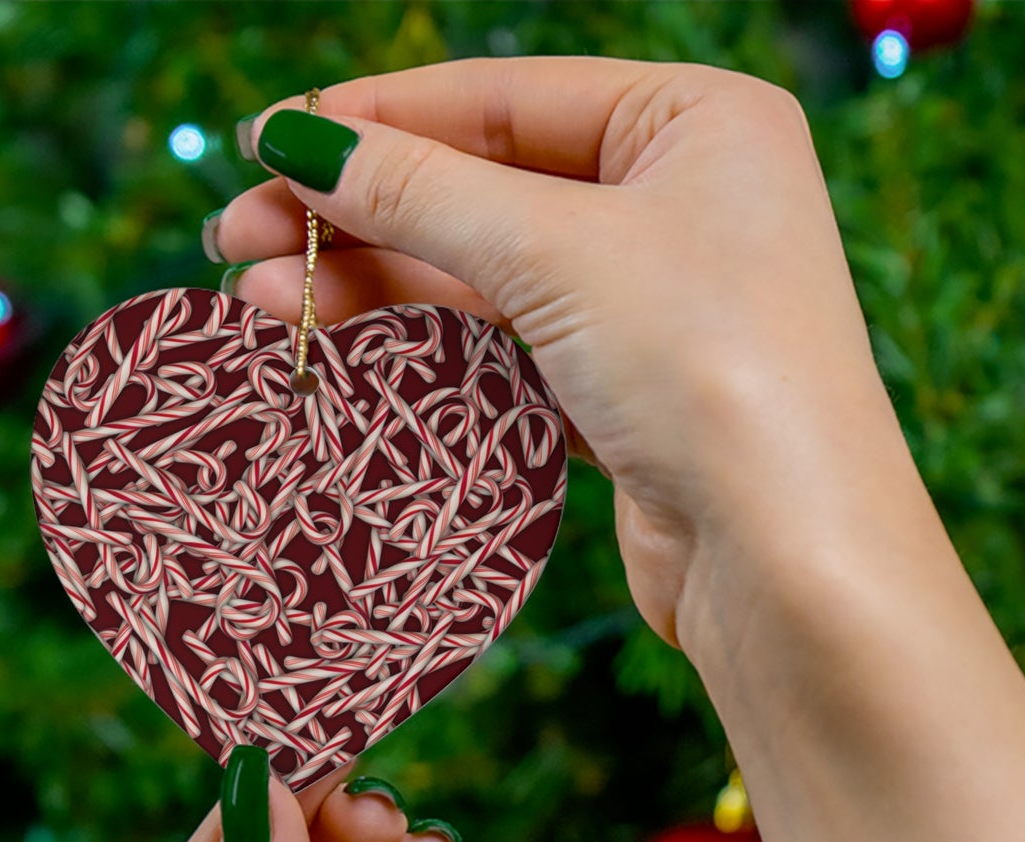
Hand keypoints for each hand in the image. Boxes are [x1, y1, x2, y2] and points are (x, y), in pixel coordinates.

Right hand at [211, 56, 898, 653]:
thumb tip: (299, 140)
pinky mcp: (630, 395)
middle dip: (359, 214)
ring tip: (262, 305)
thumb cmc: (708, 368)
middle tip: (236, 239)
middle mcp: (684, 203)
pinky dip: (430, 349)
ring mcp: (657, 304)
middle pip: (487, 188)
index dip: (377, 119)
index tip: (265, 141)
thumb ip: (421, 191)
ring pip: (489, 276)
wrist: (788, 560)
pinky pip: (509, 349)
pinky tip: (346, 349)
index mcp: (697, 122)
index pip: (506, 98)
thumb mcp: (557, 252)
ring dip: (377, 286)